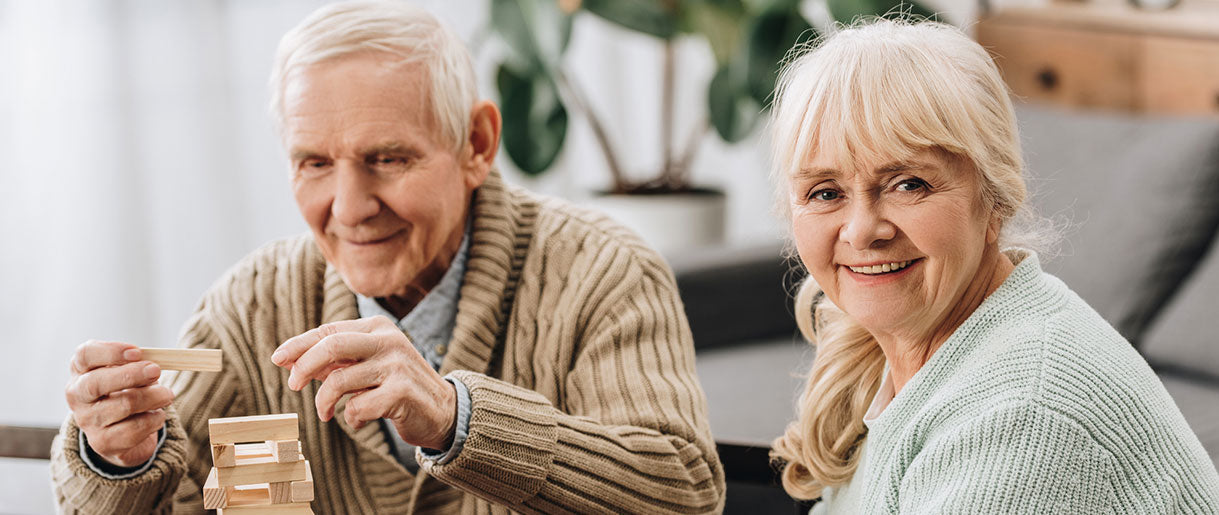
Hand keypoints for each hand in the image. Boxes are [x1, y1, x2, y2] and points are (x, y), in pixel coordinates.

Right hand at [65, 341, 173, 467]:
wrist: (122, 432)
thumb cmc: (126, 391)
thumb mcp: (128, 372)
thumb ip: (136, 365)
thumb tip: (152, 365)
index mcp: (81, 371)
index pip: (85, 355)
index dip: (111, 351)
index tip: (137, 352)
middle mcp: (78, 396)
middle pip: (96, 383)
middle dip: (131, 375)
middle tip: (156, 370)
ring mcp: (87, 421)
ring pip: (123, 405)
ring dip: (153, 397)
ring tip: (166, 395)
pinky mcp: (102, 442)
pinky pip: (134, 429)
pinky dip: (153, 419)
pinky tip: (157, 415)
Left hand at [271, 316, 456, 449]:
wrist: (443, 410)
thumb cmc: (397, 386)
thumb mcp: (367, 366)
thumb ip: (335, 360)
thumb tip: (289, 360)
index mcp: (378, 328)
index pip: (330, 330)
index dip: (299, 345)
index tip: (278, 359)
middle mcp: (389, 341)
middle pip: (332, 346)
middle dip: (304, 367)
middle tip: (293, 386)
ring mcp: (397, 365)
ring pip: (339, 381)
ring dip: (324, 402)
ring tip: (325, 413)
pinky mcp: (402, 392)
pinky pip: (357, 407)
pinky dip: (350, 418)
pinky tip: (358, 419)